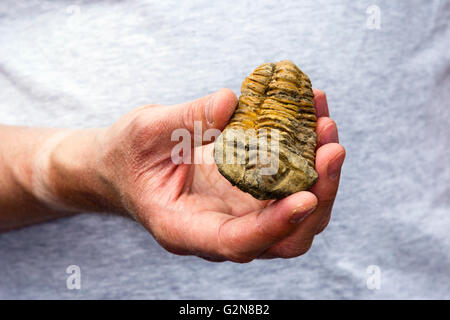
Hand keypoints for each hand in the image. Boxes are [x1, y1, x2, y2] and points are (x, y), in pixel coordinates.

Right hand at [50, 89, 344, 261]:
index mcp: (184, 229)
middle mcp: (219, 230)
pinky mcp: (251, 195)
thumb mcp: (145, 132)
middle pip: (283, 238)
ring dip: (320, 175)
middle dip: (317, 197)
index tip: (308, 195)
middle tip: (331, 148)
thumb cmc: (127, 156)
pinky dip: (307, 157)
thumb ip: (186, 119)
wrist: (124, 165)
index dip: (275, 225)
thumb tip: (231, 101)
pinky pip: (290, 185)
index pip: (237, 242)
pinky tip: (311, 119)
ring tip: (325, 124)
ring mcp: (240, 215)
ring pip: (297, 215)